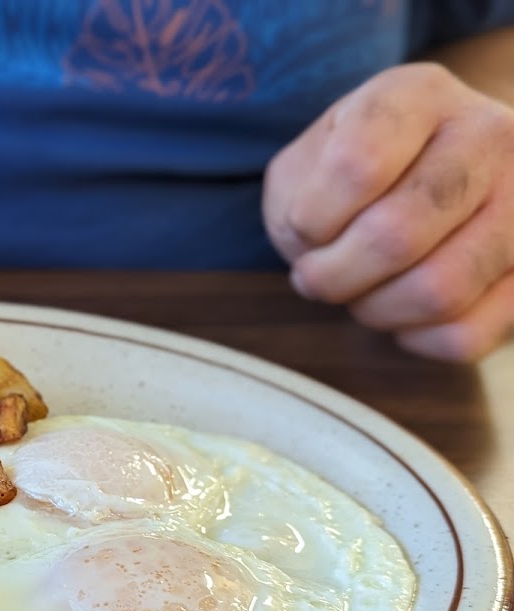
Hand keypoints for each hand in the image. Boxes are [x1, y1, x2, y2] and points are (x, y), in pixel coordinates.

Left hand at [263, 62, 513, 361]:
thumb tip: (323, 257)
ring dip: (376, 310)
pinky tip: (405, 313)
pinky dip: (417, 338)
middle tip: (319, 276)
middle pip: (396, 235)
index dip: (311, 219)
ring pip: (439, 290)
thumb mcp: (308, 163)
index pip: (357, 166)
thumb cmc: (358, 174)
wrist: (439, 171)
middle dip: (334, 276)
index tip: (305, 227)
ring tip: (362, 292)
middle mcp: (489, 135)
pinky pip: (467, 333)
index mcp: (419, 97)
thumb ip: (296, 200)